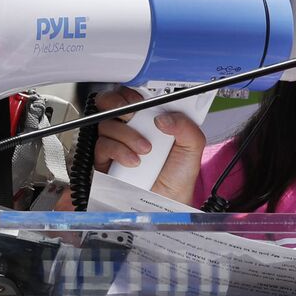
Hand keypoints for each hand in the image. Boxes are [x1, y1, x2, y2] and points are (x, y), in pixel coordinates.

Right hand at [88, 88, 205, 205]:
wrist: (167, 202)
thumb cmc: (177, 177)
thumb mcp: (193, 148)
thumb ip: (186, 126)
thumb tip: (163, 117)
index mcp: (150, 120)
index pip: (134, 96)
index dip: (133, 93)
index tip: (142, 99)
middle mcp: (130, 128)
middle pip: (111, 103)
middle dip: (119, 104)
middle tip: (133, 115)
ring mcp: (116, 142)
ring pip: (107, 124)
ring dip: (127, 135)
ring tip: (145, 151)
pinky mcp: (104, 159)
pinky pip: (102, 145)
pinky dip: (119, 151)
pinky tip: (134, 162)